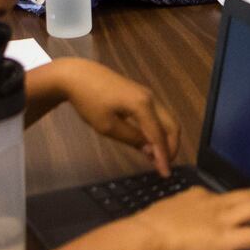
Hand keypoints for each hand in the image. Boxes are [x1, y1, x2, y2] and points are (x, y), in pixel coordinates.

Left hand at [52, 58, 180, 175]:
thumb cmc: (89, 101)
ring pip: (166, 119)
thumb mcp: (107, 126)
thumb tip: (151, 151)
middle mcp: (151, 98)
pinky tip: (150, 141)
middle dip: (172, 147)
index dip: (163, 156)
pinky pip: (157, 115)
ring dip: (166, 138)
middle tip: (165, 165)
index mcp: (143, 106)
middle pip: (171, 125)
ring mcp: (147, 94)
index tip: (165, 174)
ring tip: (159, 157)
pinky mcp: (141, 94)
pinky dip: (159, 129)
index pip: (159, 135)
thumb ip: (132, 138)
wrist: (77, 75)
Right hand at [131, 188, 249, 249]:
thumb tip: (172, 225)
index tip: (237, 215)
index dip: (236, 206)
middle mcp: (214, 203)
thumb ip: (173, 216)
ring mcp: (222, 220)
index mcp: (198, 196)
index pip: (225, 196)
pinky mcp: (226, 238)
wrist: (145, 236)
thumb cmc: (146, 230)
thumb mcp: (162, 214)